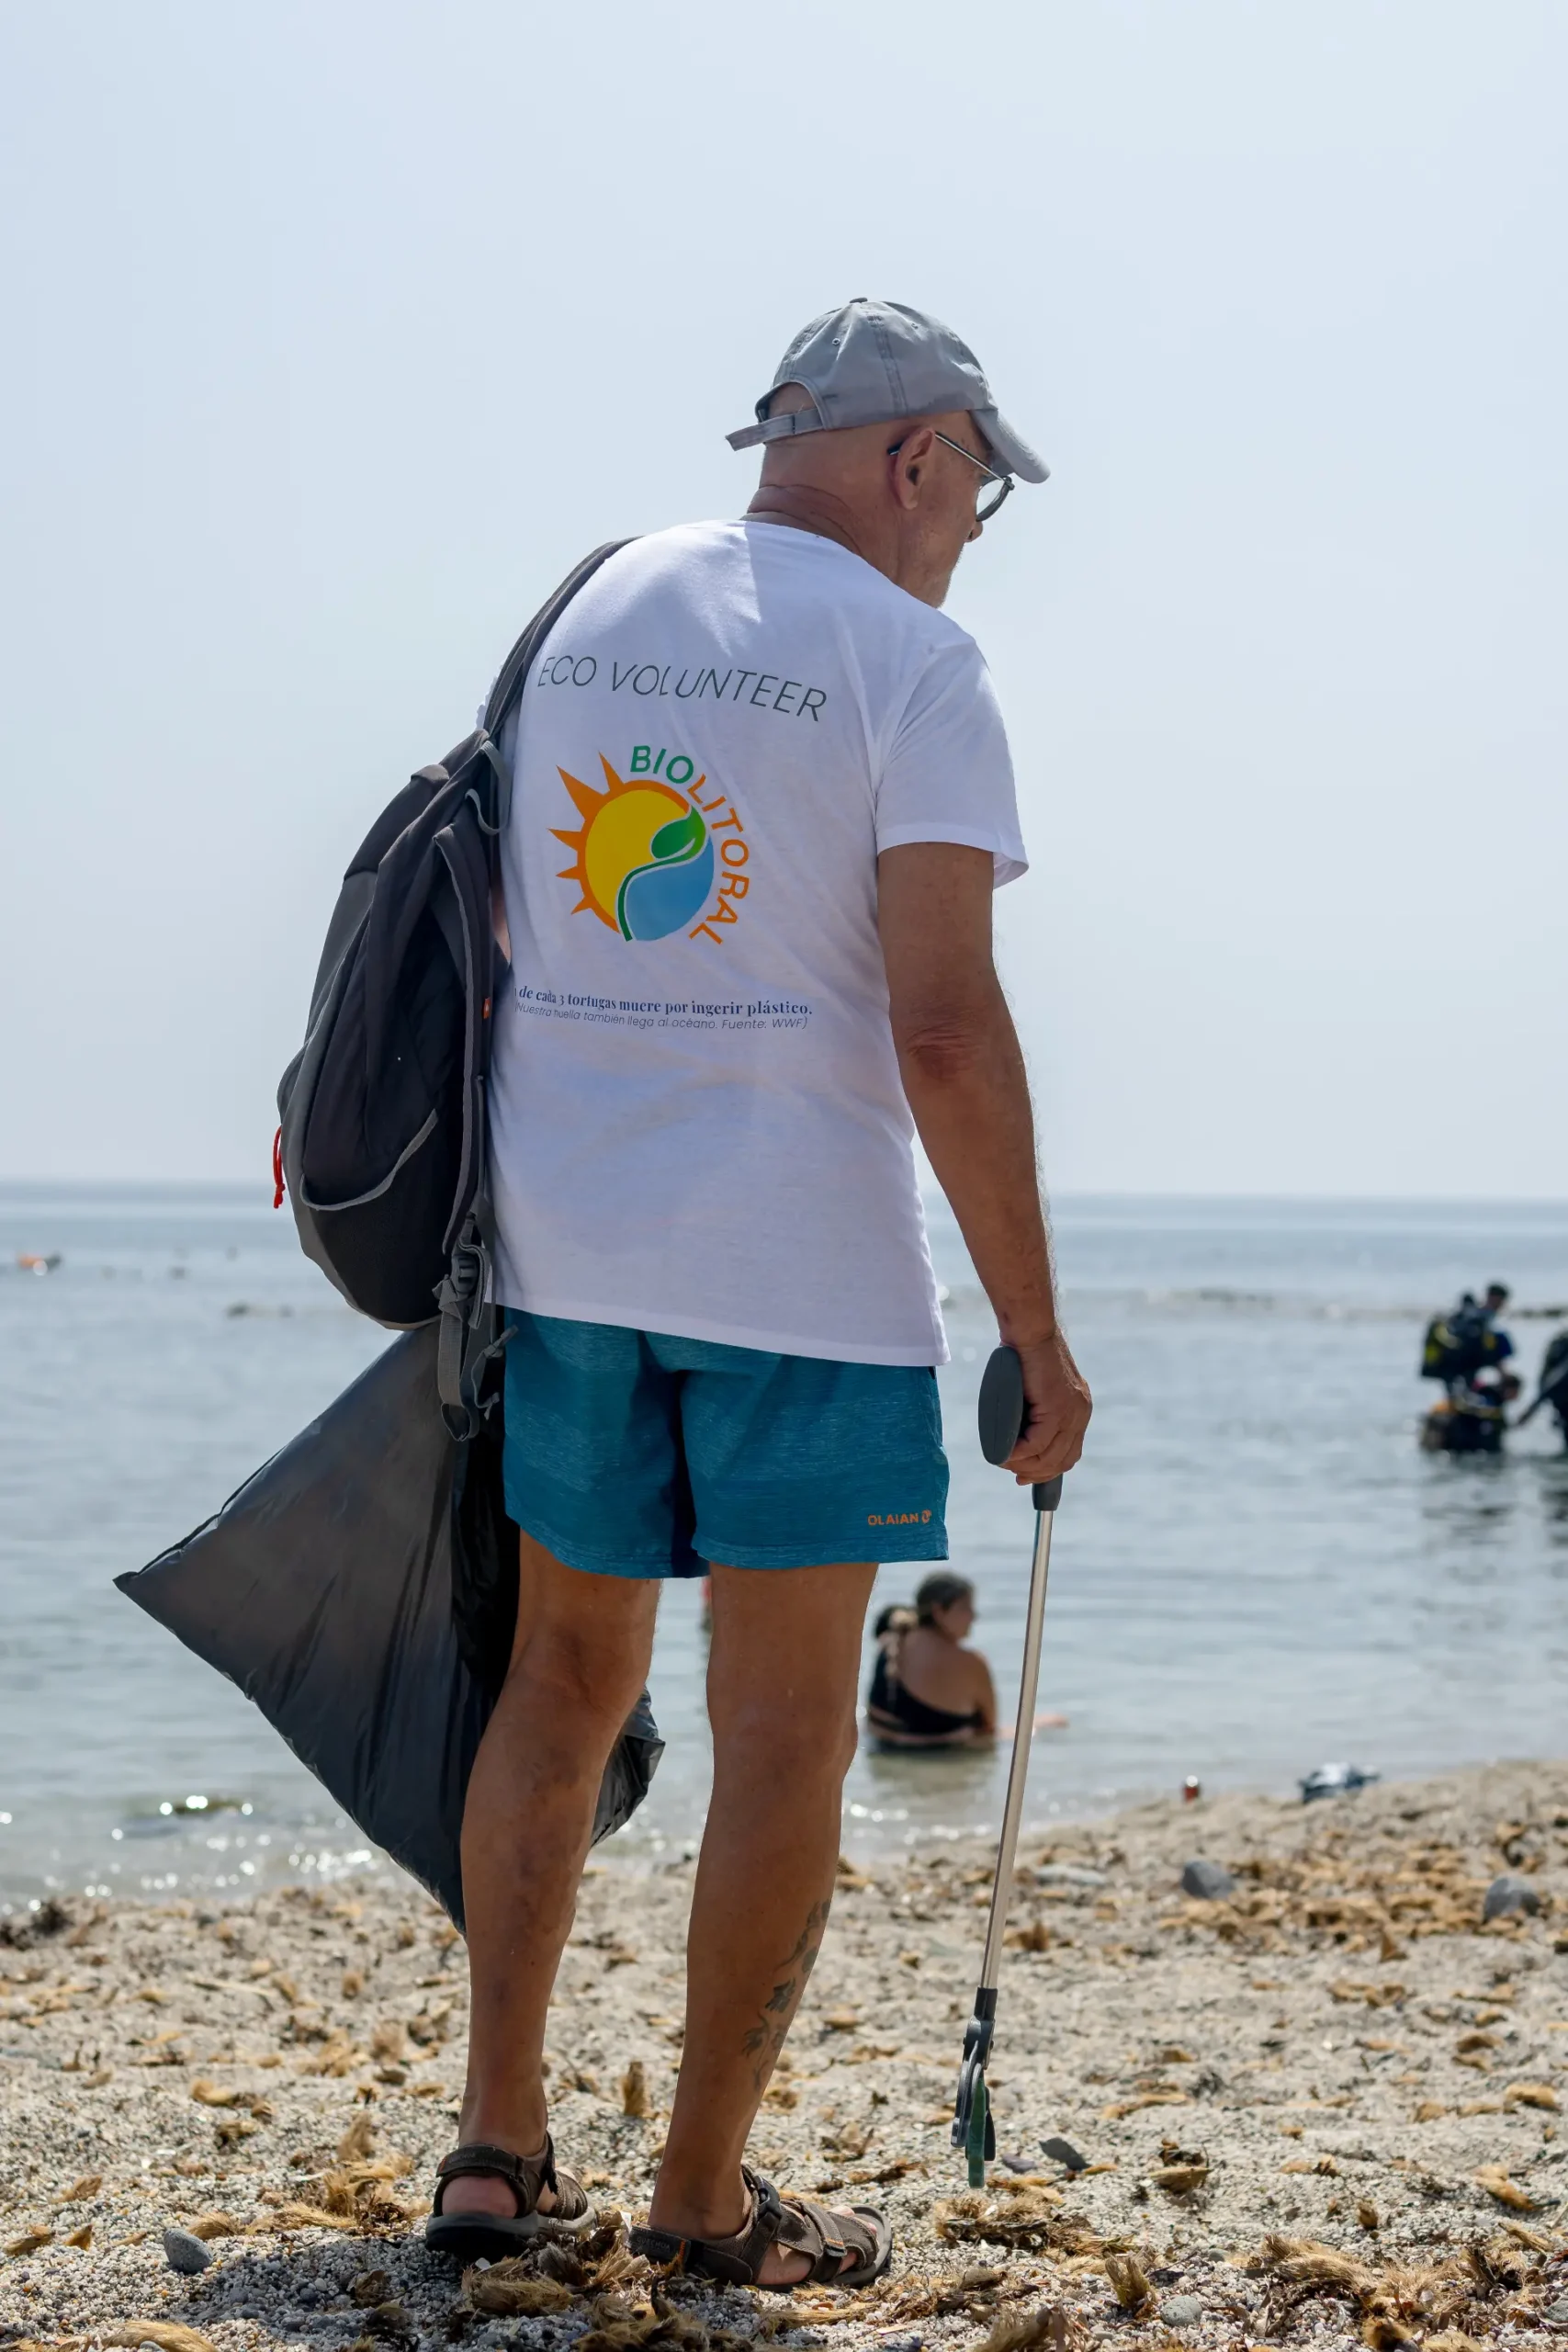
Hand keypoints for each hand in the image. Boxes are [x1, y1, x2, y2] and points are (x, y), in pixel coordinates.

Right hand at [1005, 1332, 1090, 1484]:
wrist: (1030, 1332)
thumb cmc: (1025, 1354)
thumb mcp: (1035, 1388)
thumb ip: (1034, 1409)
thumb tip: (1017, 1429)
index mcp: (1079, 1409)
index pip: (1070, 1452)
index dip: (1048, 1469)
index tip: (1025, 1474)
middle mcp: (1080, 1413)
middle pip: (1062, 1460)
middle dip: (1036, 1473)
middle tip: (1013, 1473)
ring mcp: (1071, 1413)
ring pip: (1049, 1456)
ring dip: (1024, 1465)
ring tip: (1004, 1461)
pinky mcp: (1057, 1410)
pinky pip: (1037, 1444)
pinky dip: (1019, 1453)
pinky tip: (1006, 1452)